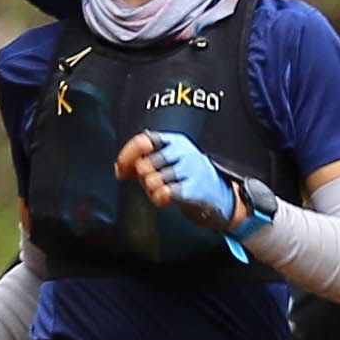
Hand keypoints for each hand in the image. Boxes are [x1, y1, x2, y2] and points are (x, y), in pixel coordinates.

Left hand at [116, 130, 255, 251]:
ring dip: (152, 191)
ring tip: (162, 191)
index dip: (128, 155)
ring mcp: (190, 169)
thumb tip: (119, 170)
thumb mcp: (166, 163)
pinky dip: (159, 199)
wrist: (220, 195)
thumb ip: (142, 162)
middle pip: (145, 164)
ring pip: (152, 180)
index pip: (144, 140)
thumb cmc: (188, 177)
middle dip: (142, 179)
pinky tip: (166, 199)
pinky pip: (164, 193)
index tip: (121, 170)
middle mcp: (183, 151)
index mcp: (174, 140)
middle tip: (152, 184)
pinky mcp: (194, 189)